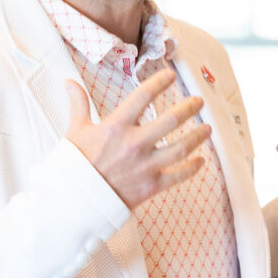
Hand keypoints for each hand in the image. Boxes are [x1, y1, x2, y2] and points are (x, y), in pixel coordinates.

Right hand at [65, 69, 210, 208]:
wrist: (74, 202)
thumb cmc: (75, 165)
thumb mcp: (75, 130)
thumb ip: (78, 104)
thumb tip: (69, 82)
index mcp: (115, 126)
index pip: (143, 96)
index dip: (159, 82)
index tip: (170, 75)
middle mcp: (134, 144)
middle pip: (171, 120)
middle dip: (190, 107)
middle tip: (199, 101)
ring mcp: (144, 166)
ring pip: (181, 148)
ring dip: (198, 137)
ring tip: (207, 128)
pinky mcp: (150, 186)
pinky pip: (178, 176)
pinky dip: (192, 168)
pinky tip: (200, 161)